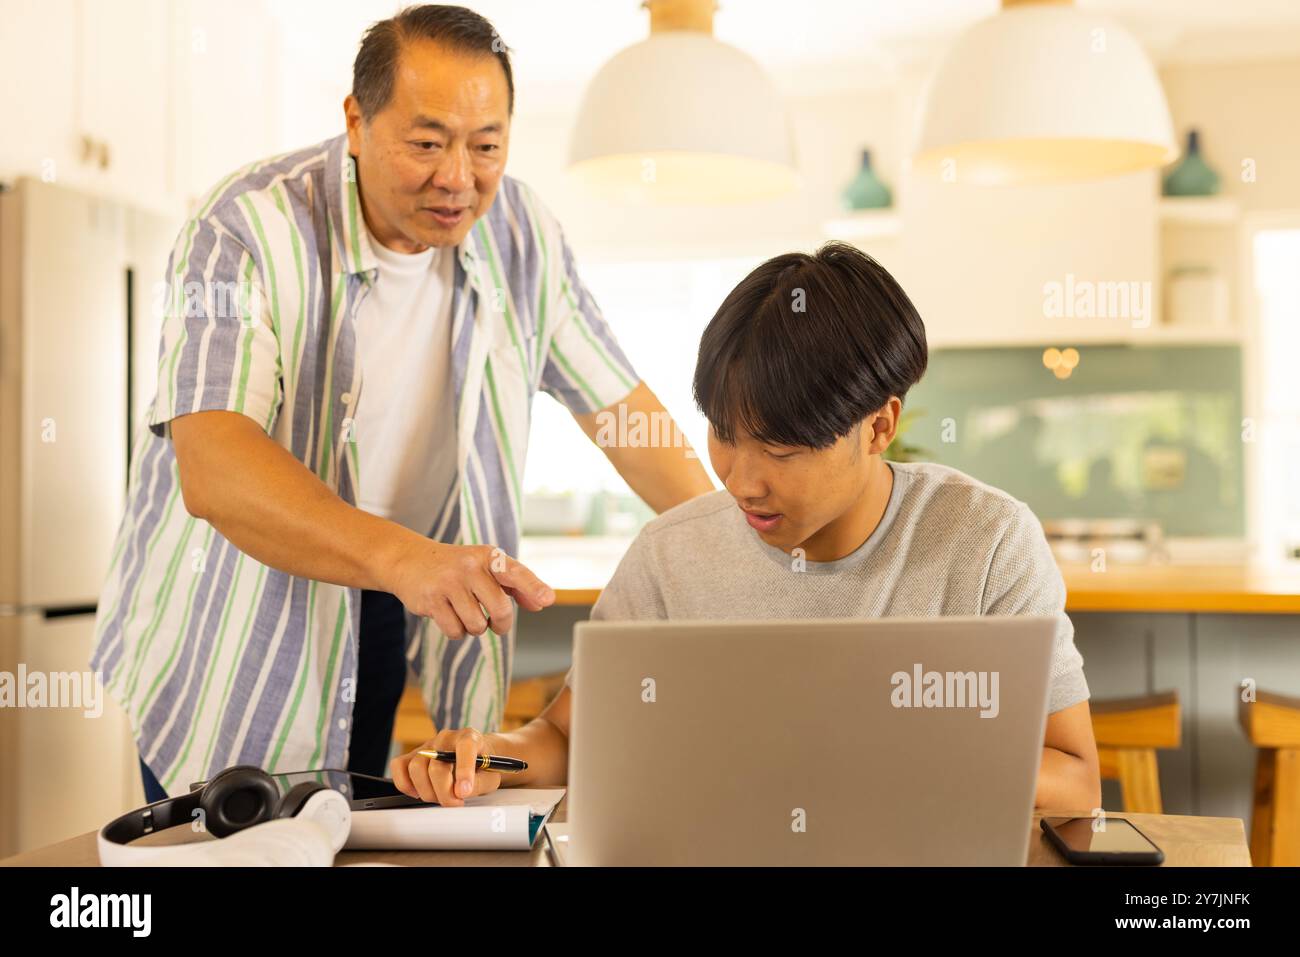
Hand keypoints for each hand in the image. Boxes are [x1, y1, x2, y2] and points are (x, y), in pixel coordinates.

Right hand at [383, 541, 554, 638]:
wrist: (410, 560)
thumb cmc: (457, 567)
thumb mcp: (486, 567)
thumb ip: (515, 584)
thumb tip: (541, 603)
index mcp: (489, 557)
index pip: (515, 572)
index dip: (533, 587)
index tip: (548, 599)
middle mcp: (470, 567)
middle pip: (500, 609)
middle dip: (501, 625)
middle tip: (495, 624)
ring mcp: (449, 583)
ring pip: (477, 625)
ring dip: (474, 628)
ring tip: (466, 614)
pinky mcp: (431, 600)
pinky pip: (455, 631)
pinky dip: (457, 631)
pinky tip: (450, 616)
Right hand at [390, 728, 502, 805]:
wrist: (476, 758)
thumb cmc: (484, 767)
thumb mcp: (491, 776)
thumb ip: (478, 784)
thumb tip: (459, 792)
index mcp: (470, 737)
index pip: (465, 747)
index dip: (464, 771)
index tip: (463, 792)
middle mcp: (446, 738)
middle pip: (436, 766)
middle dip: (444, 792)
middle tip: (455, 803)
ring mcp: (428, 745)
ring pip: (416, 768)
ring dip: (427, 791)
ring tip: (441, 797)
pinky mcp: (413, 754)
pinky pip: (399, 766)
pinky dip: (405, 784)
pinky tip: (419, 792)